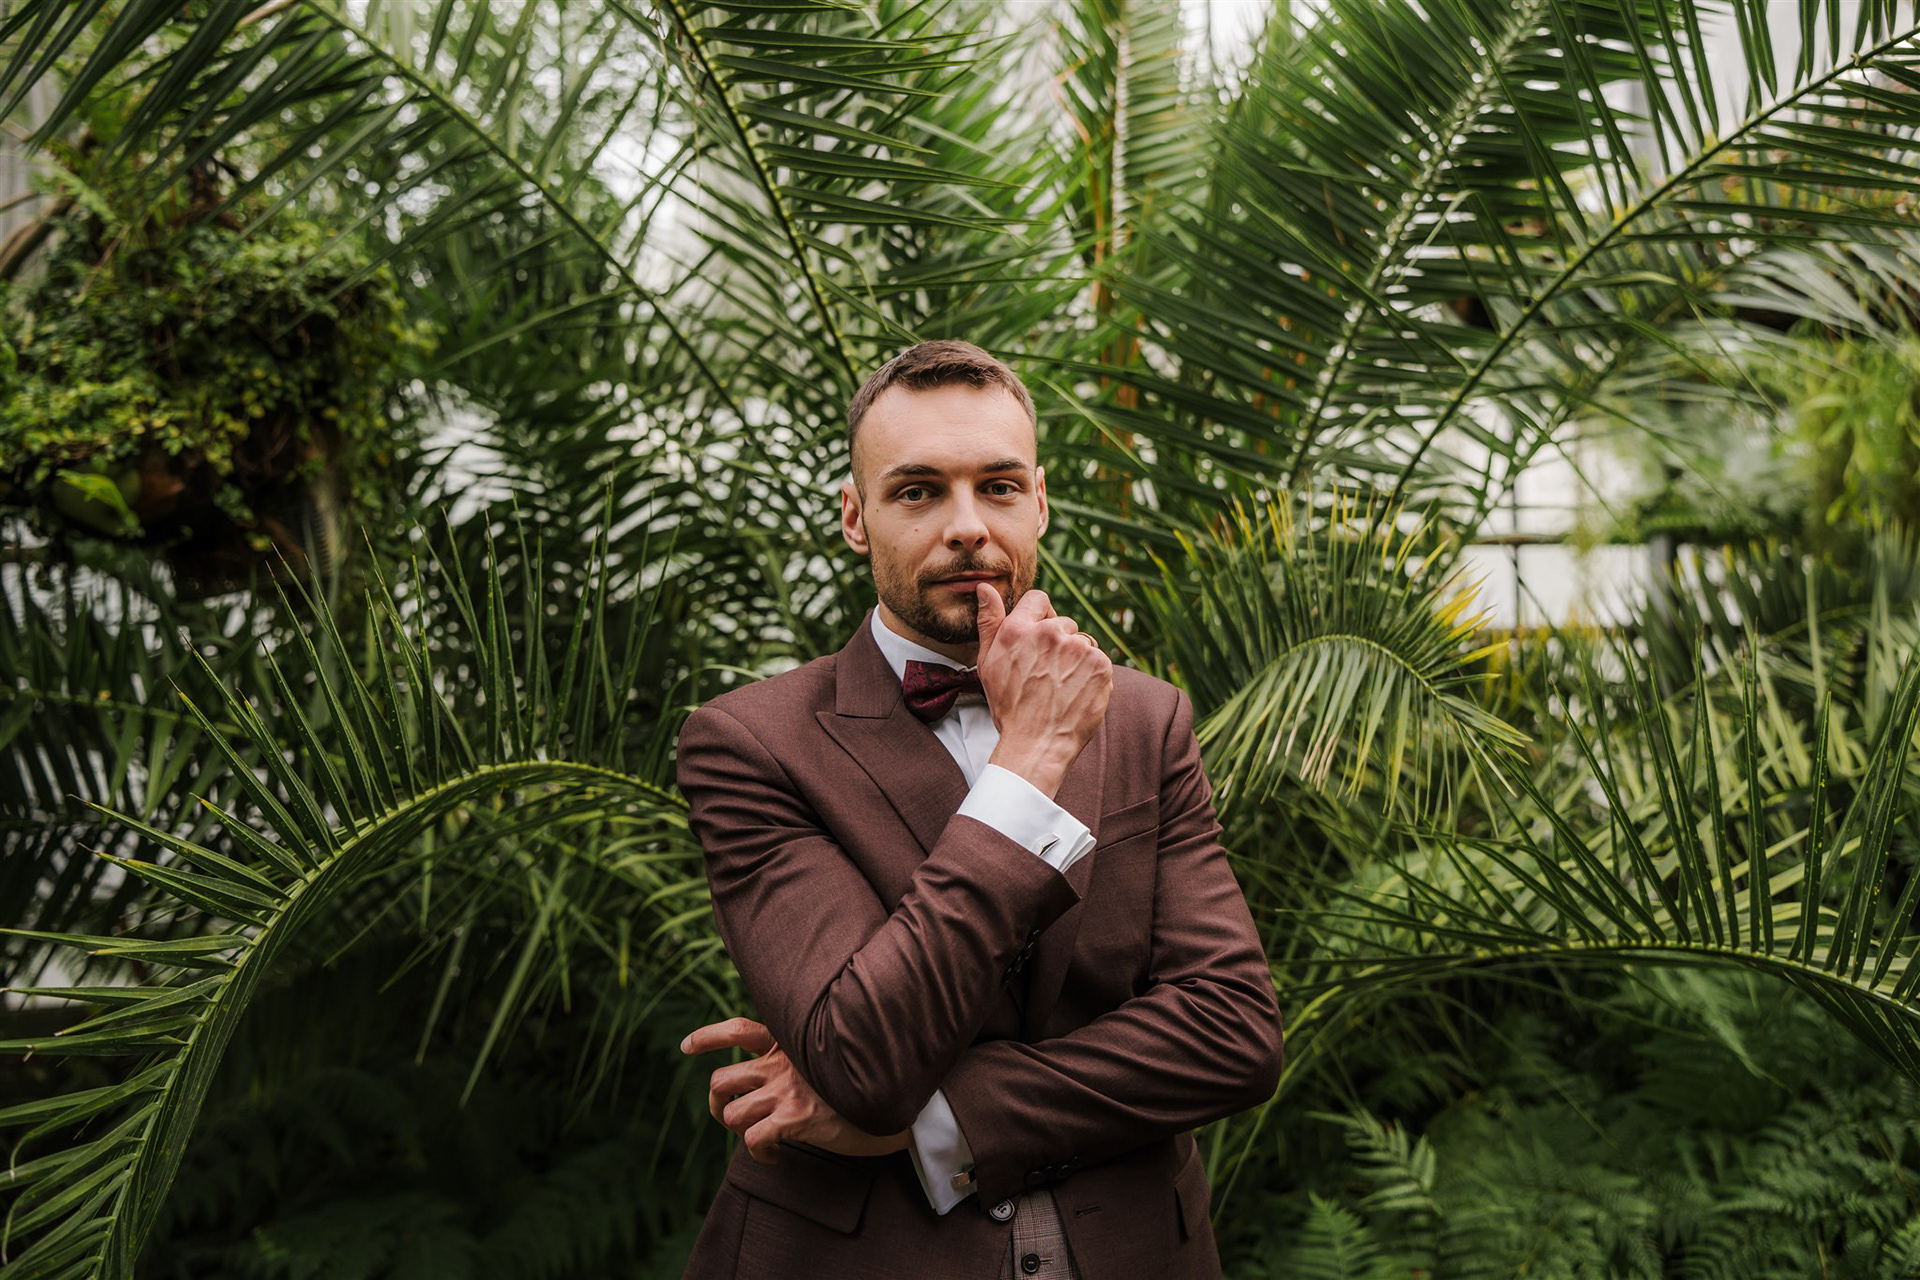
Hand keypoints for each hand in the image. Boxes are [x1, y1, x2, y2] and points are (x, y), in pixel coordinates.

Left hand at [681, 1017, 911, 1163]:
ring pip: (732, 1112)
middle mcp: (783, 1063)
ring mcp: (788, 1090)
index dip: (708, 1037)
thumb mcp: (831, 1058)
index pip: (738, 1029)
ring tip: (758, 1139)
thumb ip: (803, 1059)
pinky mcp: (797, 1118)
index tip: (686, 1047)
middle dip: (715, 1102)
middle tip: (729, 1116)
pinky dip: (757, 1154)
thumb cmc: (866, 1083)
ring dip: (737, 1131)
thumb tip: (777, 1077)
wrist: (899, 1101)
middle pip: (722, 1079)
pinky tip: (774, 1158)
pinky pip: (753, 1140)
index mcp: (790, 1044)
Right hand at [974, 583, 1111, 798]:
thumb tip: (985, 588)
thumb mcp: (988, 664)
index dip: (1039, 617)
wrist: (1037, 745)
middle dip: (1058, 641)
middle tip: (1047, 673)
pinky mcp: (1101, 666)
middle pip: (1063, 622)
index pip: (1038, 599)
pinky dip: (1091, 674)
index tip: (1038, 639)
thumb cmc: (1009, 708)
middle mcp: (1050, 634)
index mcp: (1019, 630)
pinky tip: (1076, 692)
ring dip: (1076, 658)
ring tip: (1061, 686)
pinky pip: (1098, 660)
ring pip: (1082, 642)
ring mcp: (1079, 649)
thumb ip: (989, 622)